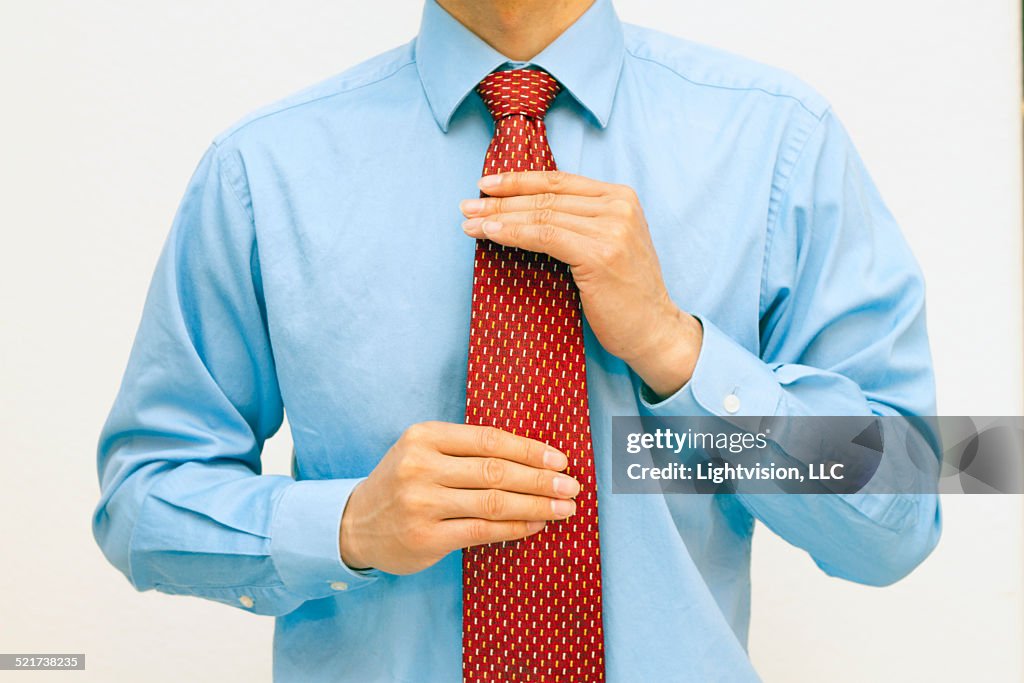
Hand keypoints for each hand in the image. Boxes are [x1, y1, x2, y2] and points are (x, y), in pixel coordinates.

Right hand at [340, 421, 578, 574]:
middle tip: (572, 486)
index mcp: (424, 437)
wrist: (355, 524)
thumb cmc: (403, 483)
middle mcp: (420, 467)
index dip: (529, 450)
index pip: (489, 440)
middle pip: (495, 471)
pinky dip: (514, 527)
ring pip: (493, 502)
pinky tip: (536, 525)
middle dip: (540, 479)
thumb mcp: (424, 452)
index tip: (560, 459)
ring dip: (536, 505)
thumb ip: (467, 450)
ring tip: (564, 508)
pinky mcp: (425, 537)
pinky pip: (482, 531)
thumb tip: (533, 458)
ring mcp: (421, 503)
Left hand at [461, 171, 702, 397]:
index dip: (519, 180)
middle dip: (501, 200)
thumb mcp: (606, 244)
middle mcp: (619, 206)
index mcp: (621, 197)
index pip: (559, 180)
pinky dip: (514, 233)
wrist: (654, 330)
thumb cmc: (624, 295)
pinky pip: (545, 236)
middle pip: (547, 196)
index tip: (486, 184)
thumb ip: (578, 223)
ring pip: (542, 214)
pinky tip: (491, 233)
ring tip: (470, 223)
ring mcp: (612, 228)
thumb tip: (522, 211)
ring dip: (500, 217)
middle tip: (467, 206)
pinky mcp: (600, 254)